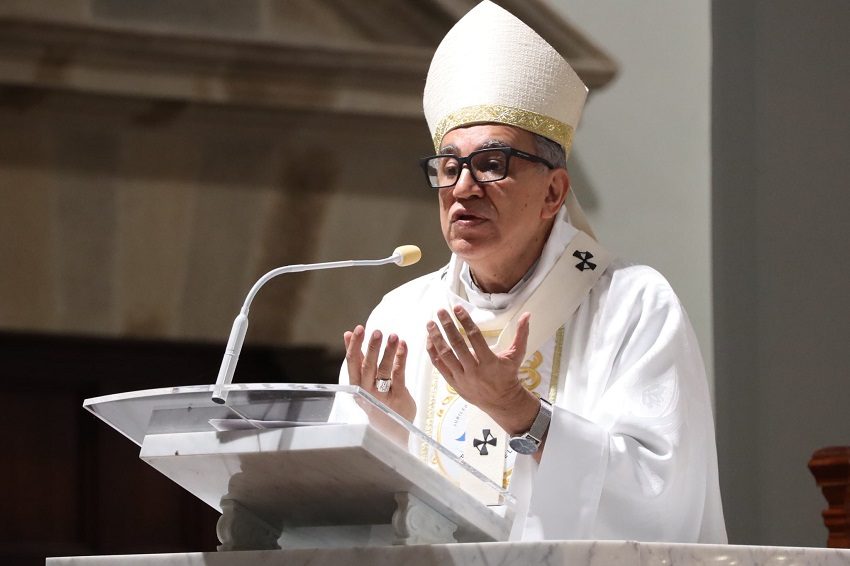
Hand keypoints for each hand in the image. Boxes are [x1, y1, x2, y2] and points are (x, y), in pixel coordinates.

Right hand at [344, 326, 415, 422]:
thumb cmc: (376, 400)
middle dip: (371, 348)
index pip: (352, 363)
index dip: (354, 345)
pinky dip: (401, 358)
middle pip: (367, 366)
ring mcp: (383, 396)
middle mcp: (367, 391)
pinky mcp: (399, 397)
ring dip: (388, 352)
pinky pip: (399, 375)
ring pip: (384, 370)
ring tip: (393, 335)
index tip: (357, 329)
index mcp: (356, 385)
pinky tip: (403, 345)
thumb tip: (347, 334)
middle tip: (376, 331)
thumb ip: (357, 358)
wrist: (391, 431)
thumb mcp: (363, 380)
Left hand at [425, 306, 538, 435]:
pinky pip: (440, 366)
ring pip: (445, 356)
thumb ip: (521, 334)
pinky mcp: (454, 383)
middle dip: (447, 326)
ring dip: (436, 338)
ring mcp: (462, 377)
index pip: (475, 337)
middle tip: (440, 311)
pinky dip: (433, 353)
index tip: (457, 308)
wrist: (502, 402)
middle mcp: (474, 370)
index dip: (466, 321)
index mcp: (489, 362)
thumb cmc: (509, 376)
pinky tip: (429, 340)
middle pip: (457, 345)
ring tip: (430, 323)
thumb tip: (528, 314)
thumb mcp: (517, 355)